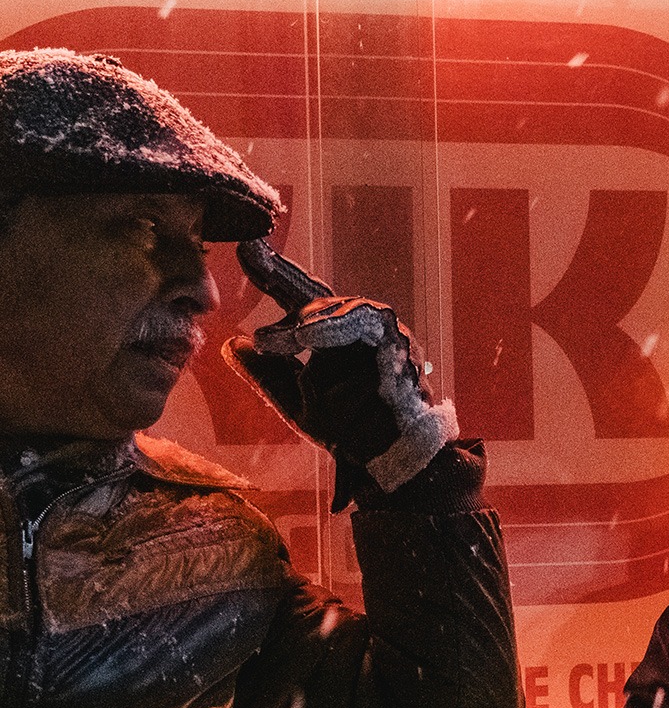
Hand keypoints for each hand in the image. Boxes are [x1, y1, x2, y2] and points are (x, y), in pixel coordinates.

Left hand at [222, 238, 457, 509]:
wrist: (388, 457)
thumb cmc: (349, 430)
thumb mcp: (296, 402)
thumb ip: (266, 375)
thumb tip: (230, 344)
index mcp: (334, 334)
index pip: (299, 296)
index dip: (272, 273)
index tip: (245, 250)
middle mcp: (357, 326)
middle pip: (317, 299)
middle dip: (285, 294)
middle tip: (258, 315)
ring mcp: (381, 331)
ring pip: (339, 312)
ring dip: (307, 326)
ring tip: (276, 342)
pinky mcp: (398, 341)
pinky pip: (363, 328)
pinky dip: (334, 333)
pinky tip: (310, 340)